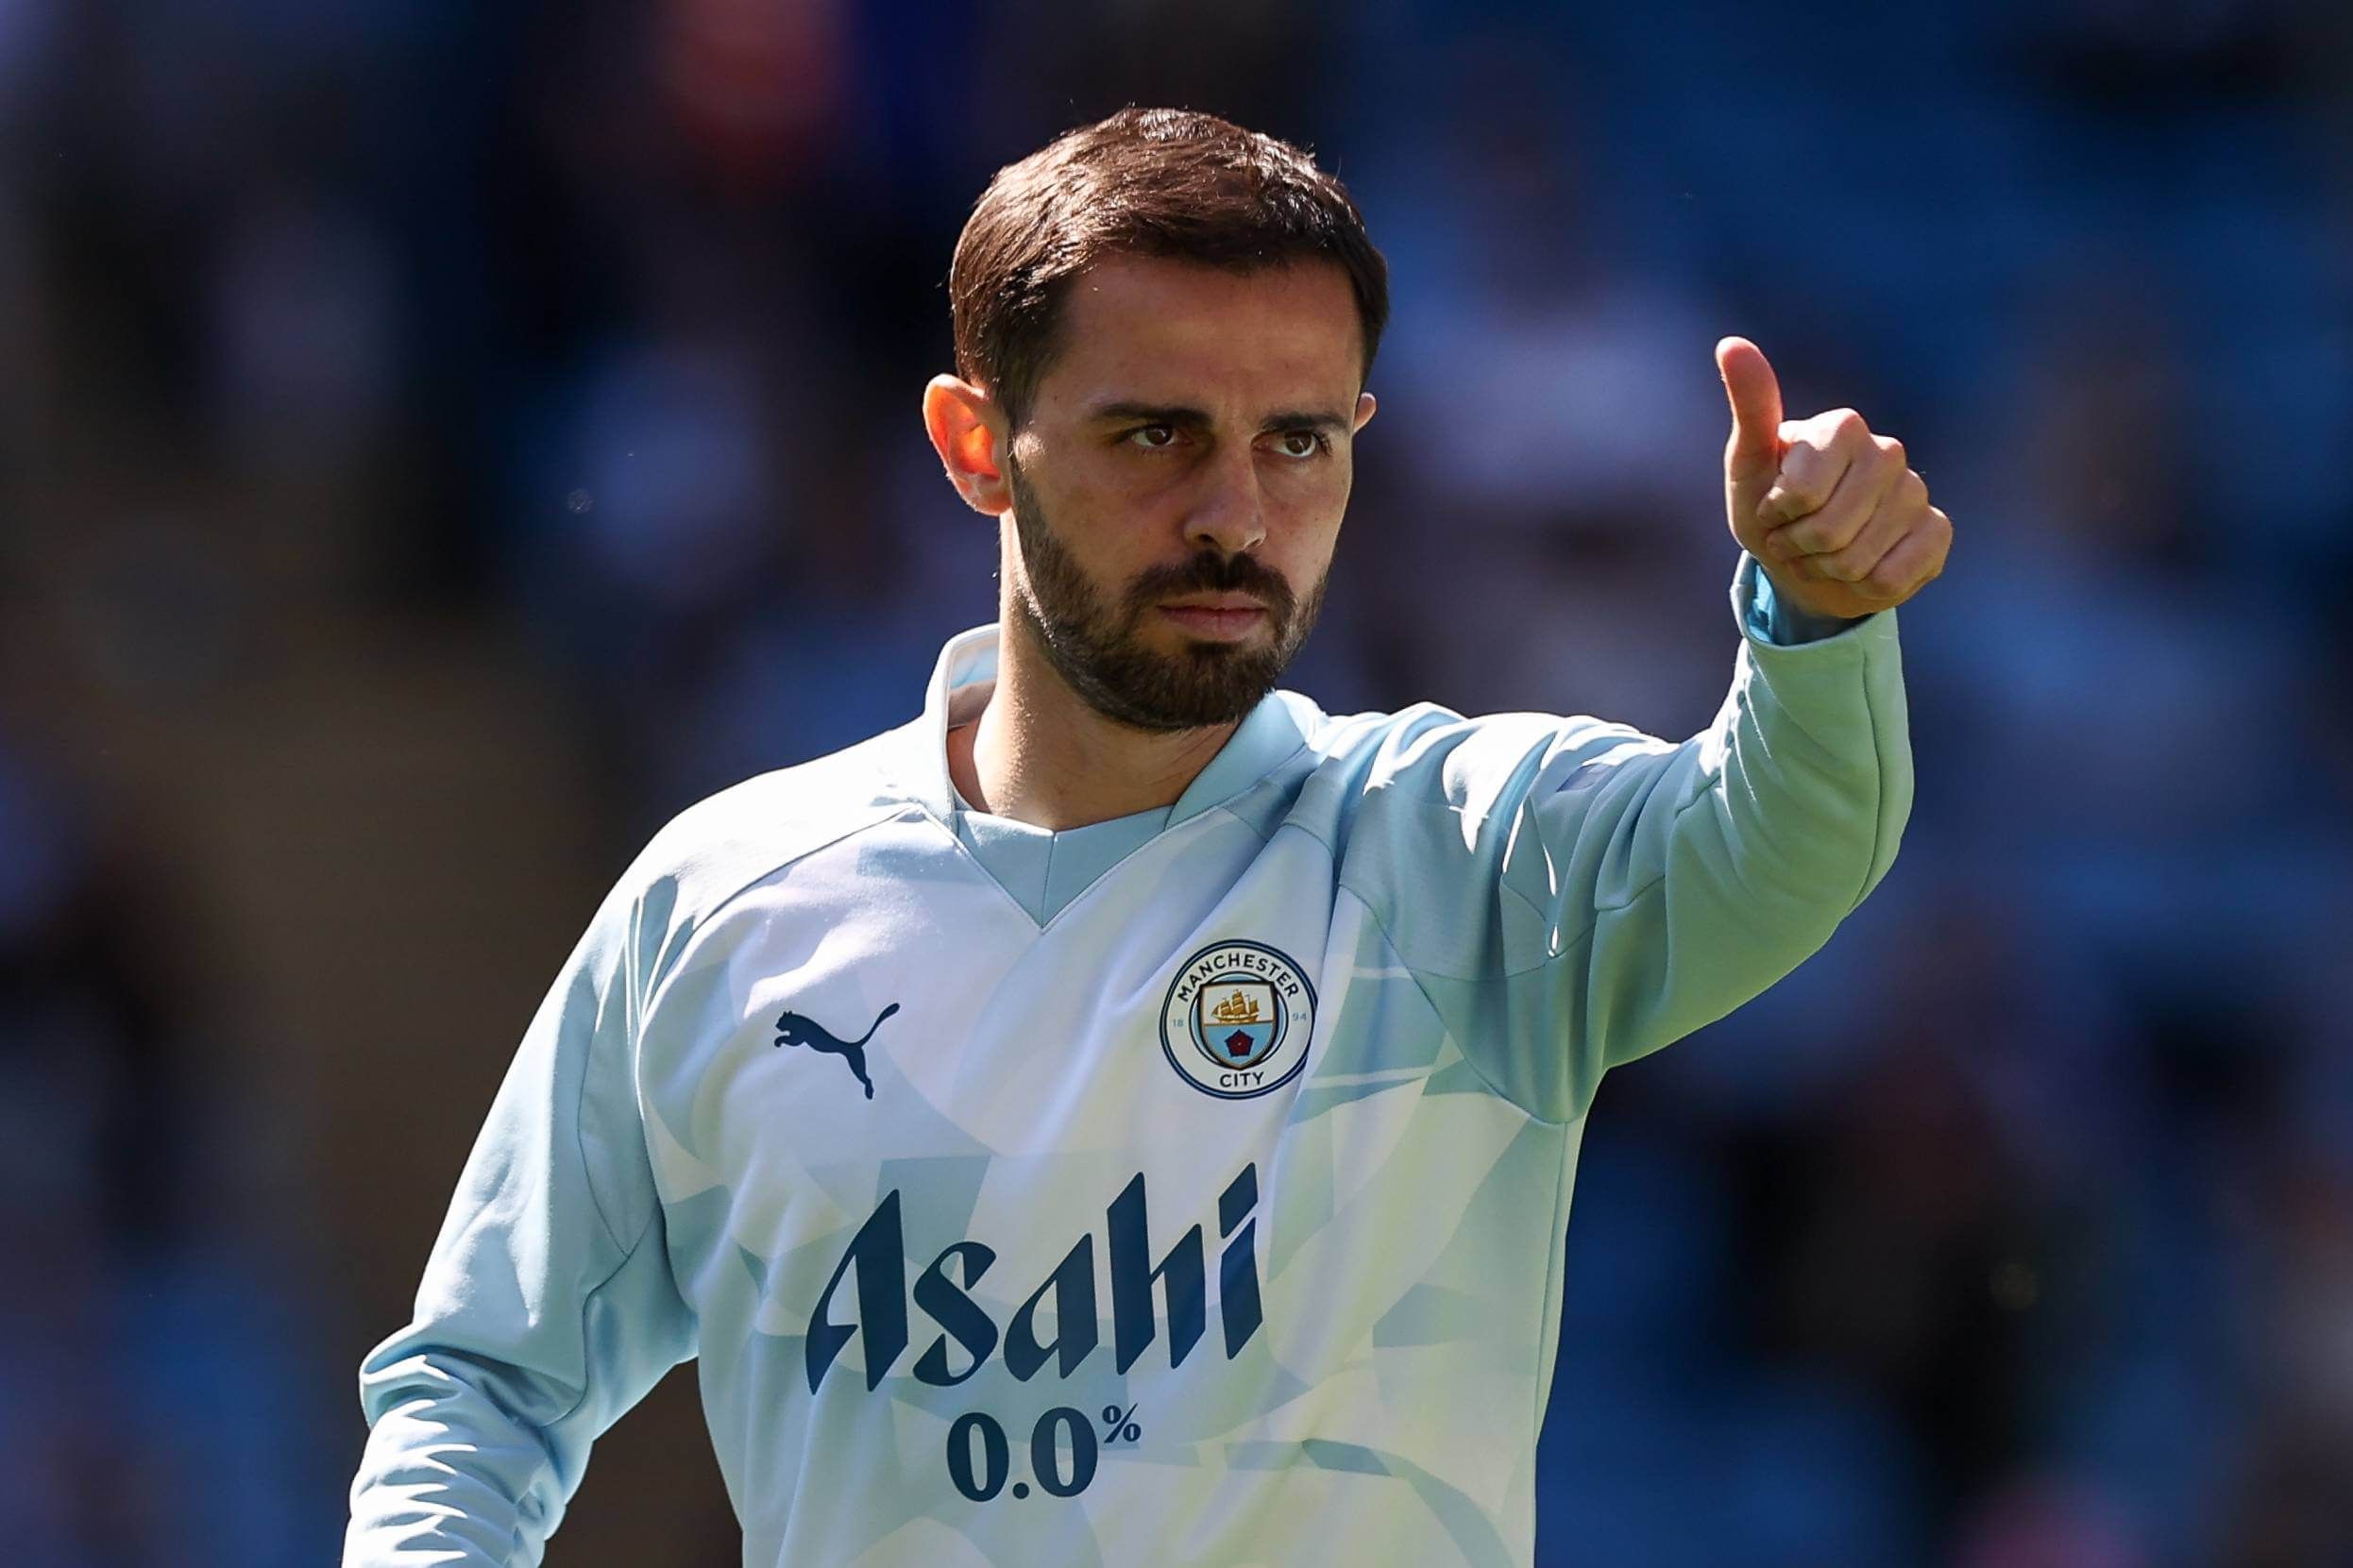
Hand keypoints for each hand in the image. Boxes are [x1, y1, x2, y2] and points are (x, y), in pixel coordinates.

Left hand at [1717, 336, 1950, 621]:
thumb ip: (1749, 406)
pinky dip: (1862, 586)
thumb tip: (1731, 343)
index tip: (1773, 509)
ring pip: (1859, 560)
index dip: (1776, 516)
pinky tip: (1858, 570)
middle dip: (1798, 548)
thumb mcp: (1747, 465)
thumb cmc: (1770, 507)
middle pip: (1830, 531)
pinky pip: (1893, 577)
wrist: (1803, 560)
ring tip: (1820, 554)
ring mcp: (1917, 492)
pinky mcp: (1937, 533)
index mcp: (1843, 426)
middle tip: (1794, 538)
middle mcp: (1888, 451)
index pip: (1800, 494)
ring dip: (1825, 570)